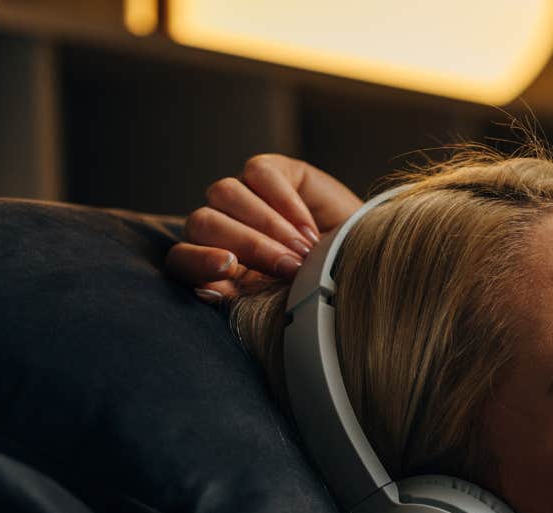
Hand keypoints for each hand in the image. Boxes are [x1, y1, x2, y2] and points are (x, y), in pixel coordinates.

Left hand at [166, 153, 363, 302]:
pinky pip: (258, 173)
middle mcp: (223, 225)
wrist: (370, 262)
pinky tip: (310, 228)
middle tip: (290, 267)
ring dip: (266, 224)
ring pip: (224, 193)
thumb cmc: (326, 288)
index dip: (198, 262)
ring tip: (306, 249)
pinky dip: (283, 201)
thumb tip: (207, 289)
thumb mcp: (284, 302)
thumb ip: (245, 299)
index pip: (182, 258)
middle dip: (248, 246)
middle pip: (202, 222)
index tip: (229, 269)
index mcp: (217, 263)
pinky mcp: (269, 171)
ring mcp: (243, 195)